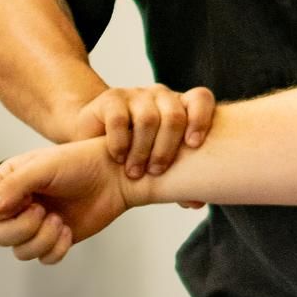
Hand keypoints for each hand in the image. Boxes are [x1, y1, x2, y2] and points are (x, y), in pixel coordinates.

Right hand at [0, 140, 137, 265]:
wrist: (114, 176)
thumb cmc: (79, 163)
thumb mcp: (43, 167)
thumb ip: (14, 186)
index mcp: (7, 184)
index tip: (26, 200)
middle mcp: (17, 206)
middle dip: (21, 228)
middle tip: (44, 211)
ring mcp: (36, 225)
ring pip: (20, 251)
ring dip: (41, 239)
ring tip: (59, 220)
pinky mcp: (56, 239)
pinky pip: (44, 259)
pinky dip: (56, 249)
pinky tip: (68, 231)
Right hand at [71, 82, 215, 180]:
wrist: (95, 136)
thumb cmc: (137, 150)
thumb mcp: (161, 162)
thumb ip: (180, 179)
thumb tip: (197, 203)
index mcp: (181, 106)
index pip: (200, 98)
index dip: (201, 119)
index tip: (194, 145)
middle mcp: (161, 96)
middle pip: (174, 115)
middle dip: (167, 148)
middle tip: (156, 172)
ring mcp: (136, 94)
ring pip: (148, 118)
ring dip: (142, 150)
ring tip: (135, 173)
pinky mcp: (111, 98)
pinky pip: (118, 119)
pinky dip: (120, 142)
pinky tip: (118, 158)